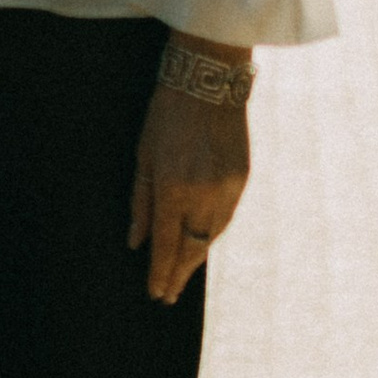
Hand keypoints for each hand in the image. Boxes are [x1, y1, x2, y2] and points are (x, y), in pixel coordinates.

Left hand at [128, 69, 250, 304]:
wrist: (209, 82)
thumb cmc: (166, 115)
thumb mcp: (143, 155)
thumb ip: (139, 201)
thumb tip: (135, 241)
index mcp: (172, 188)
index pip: (166, 244)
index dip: (160, 272)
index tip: (156, 293)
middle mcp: (203, 195)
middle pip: (192, 248)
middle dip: (179, 274)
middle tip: (168, 295)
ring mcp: (227, 189)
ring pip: (212, 237)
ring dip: (196, 257)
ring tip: (182, 272)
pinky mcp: (243, 180)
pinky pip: (226, 218)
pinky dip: (212, 234)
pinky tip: (202, 242)